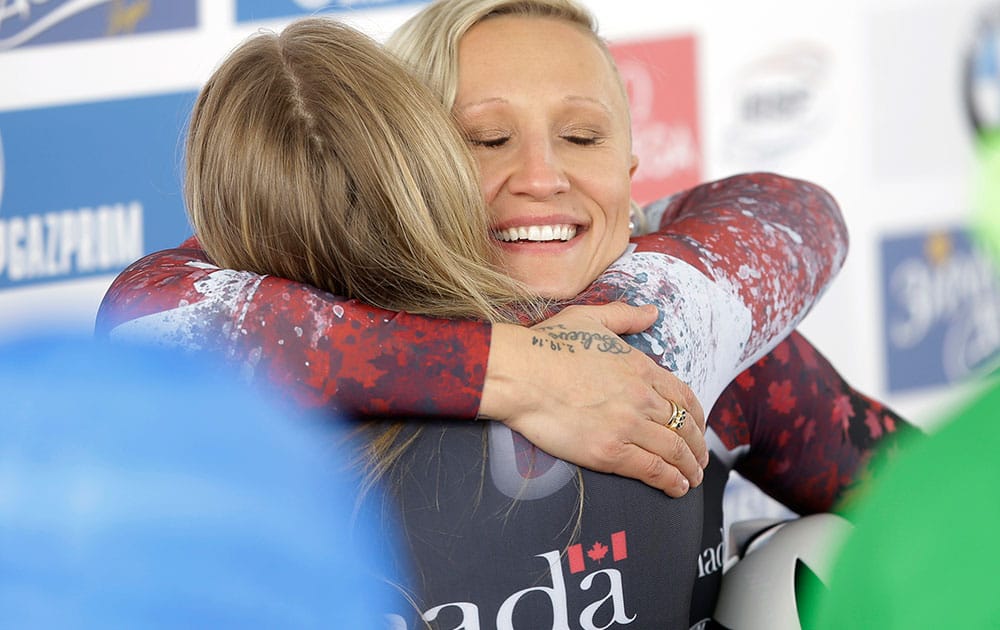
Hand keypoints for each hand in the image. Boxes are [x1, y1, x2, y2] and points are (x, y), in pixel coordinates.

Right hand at [480, 302, 706, 496]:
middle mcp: (641, 397)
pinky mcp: (609, 451)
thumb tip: (651, 312)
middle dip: (697, 447)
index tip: (698, 428)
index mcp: (640, 367)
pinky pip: (653, 469)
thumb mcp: (589, 317)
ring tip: (692, 479)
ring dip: (689, 469)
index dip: (696, 416)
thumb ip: (624, 316)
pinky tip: (677, 488)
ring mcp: (627, 425)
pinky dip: (671, 481)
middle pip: (684, 426)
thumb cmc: (546, 344)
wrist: (518, 373)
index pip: (683, 396)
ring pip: (674, 451)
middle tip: (699, 461)